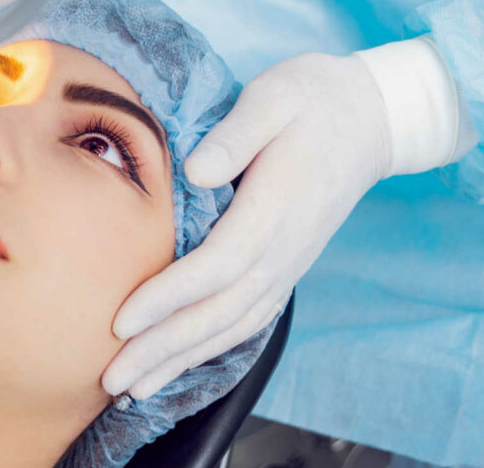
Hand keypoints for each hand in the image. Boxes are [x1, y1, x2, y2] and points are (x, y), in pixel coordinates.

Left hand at [102, 53, 392, 398]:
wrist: (372, 118)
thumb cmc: (314, 99)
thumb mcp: (276, 96)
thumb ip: (237, 133)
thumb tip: (195, 171)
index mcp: (277, 206)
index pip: (217, 265)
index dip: (169, 297)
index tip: (122, 320)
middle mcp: (285, 247)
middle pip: (219, 312)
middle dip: (163, 348)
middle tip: (112, 378)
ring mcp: (289, 261)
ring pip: (234, 325)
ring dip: (182, 358)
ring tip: (135, 386)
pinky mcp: (287, 265)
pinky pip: (249, 318)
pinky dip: (212, 347)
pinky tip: (181, 361)